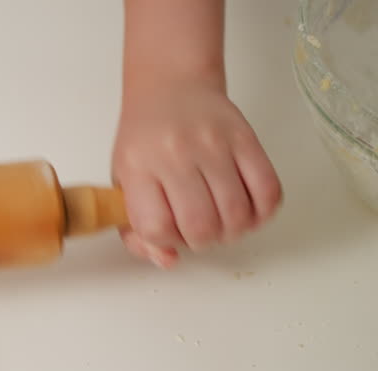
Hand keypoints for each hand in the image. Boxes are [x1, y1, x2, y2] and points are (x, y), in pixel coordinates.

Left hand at [112, 80, 281, 267]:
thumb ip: (137, 230)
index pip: (156, 226)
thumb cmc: (144, 142)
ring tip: (222, 222)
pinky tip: (247, 210)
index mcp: (138, 167)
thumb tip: (168, 261)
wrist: (170, 87)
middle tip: (199, 230)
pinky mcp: (247, 139)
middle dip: (202, 242)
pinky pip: (268, 192)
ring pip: (237, 214)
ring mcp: (214, 146)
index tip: (169, 232)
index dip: (167, 240)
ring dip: (232, 231)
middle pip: (201, 226)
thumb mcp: (124, 183)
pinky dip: (261, 213)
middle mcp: (176, 155)